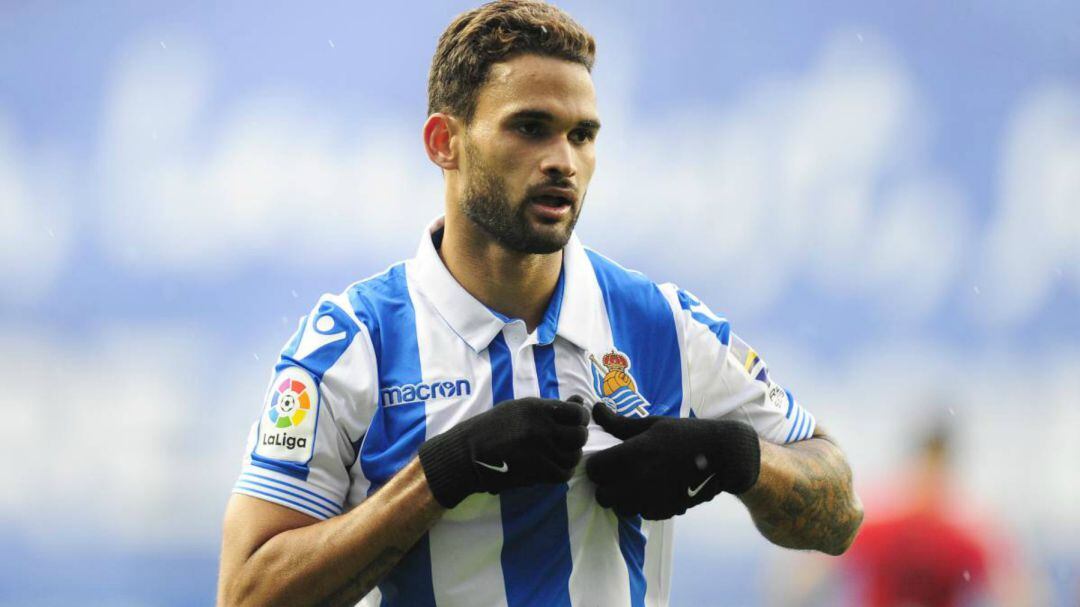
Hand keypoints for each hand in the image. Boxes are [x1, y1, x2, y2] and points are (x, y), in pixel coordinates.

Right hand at [418, 396, 589, 507]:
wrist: (466, 454)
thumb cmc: (490, 428)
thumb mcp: (518, 409)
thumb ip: (550, 407)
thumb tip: (579, 401)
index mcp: (536, 408)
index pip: (577, 412)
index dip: (580, 419)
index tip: (573, 424)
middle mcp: (540, 427)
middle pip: (579, 435)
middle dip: (577, 440)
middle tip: (566, 442)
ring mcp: (539, 450)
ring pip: (573, 456)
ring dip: (569, 457)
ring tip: (558, 456)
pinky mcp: (535, 471)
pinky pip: (563, 474)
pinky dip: (562, 473)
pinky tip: (553, 469)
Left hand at [586, 402, 759, 519]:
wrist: (722, 456)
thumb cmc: (685, 435)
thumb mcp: (652, 424)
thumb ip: (619, 423)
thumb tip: (595, 409)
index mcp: (632, 454)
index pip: (595, 470)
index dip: (597, 466)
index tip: (605, 461)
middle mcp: (638, 480)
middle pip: (602, 496)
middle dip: (605, 487)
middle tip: (616, 476)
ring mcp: (652, 499)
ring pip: (620, 509)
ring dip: (622, 499)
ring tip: (633, 484)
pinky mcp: (665, 511)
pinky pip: (641, 514)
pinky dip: (642, 506)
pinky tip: (652, 491)